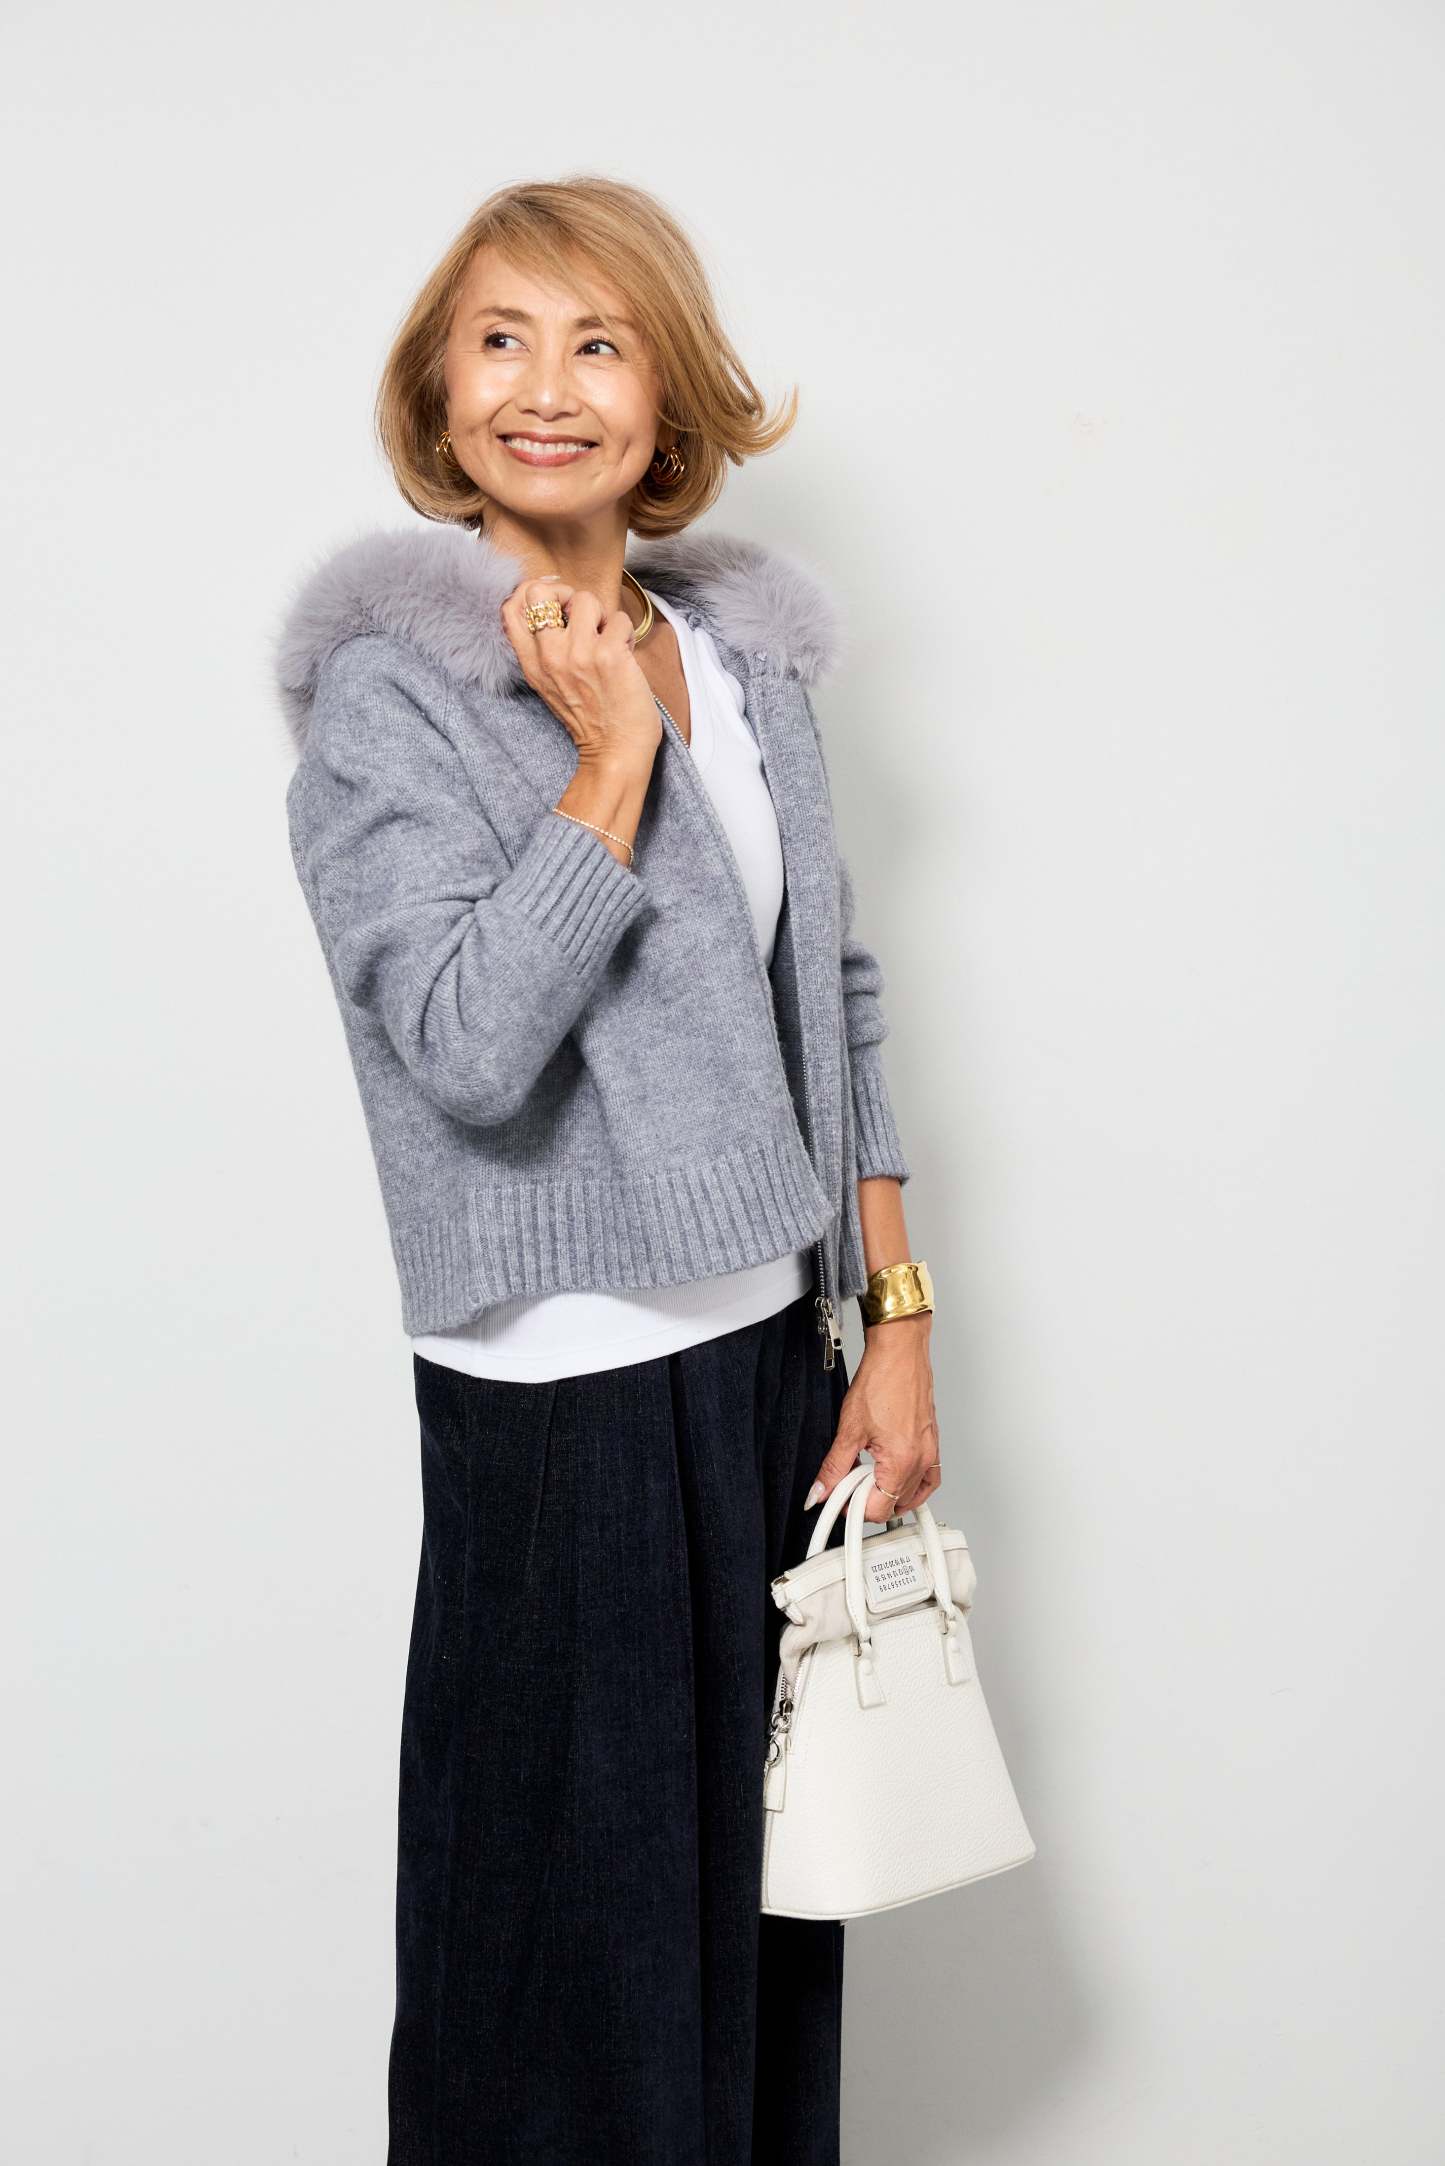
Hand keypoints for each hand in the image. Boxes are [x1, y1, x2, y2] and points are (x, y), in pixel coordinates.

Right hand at [501, 577, 662, 774]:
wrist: (615, 753)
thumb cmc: (590, 720)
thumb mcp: (550, 686)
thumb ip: (545, 652)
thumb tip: (558, 610)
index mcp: (531, 664)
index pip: (511, 608)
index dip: (532, 592)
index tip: (556, 601)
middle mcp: (549, 655)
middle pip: (539, 591)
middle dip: (566, 593)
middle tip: (583, 615)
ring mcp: (578, 654)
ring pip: (586, 599)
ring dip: (604, 616)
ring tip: (610, 640)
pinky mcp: (608, 655)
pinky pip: (619, 619)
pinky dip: (627, 632)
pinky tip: (626, 654)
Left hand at [805, 1317, 940, 1524]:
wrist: (899, 1354)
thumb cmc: (881, 1381)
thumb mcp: (848, 1429)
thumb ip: (833, 1466)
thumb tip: (820, 1490)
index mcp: (901, 1461)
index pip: (878, 1509)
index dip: (852, 1507)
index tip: (838, 1497)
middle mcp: (921, 1460)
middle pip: (894, 1505)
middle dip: (868, 1500)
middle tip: (848, 1482)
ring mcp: (930, 1453)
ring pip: (912, 1496)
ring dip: (889, 1494)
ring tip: (868, 1478)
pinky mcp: (933, 1444)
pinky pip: (929, 1480)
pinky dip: (913, 1487)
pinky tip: (896, 1480)